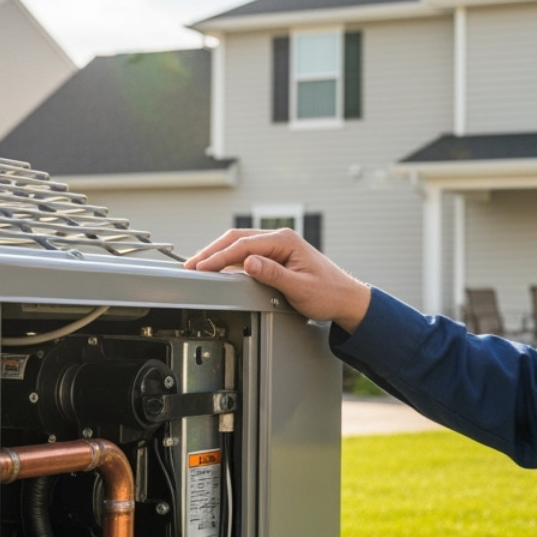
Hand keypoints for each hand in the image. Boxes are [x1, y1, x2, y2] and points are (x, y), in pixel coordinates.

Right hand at [183, 228, 371, 330]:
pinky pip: (248, 252)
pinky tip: (219, 267)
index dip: (219, 257)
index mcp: (285, 241)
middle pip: (236, 239)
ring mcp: (278, 245)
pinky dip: (230, 258)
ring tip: (199, 266)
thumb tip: (248, 262)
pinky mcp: (277, 255)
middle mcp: (280, 238)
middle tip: (191, 265)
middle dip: (212, 251)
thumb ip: (273, 274)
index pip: (243, 245)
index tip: (201, 267)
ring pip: (240, 244)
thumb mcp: (299, 288)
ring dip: (219, 253)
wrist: (346, 298)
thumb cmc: (328, 293)